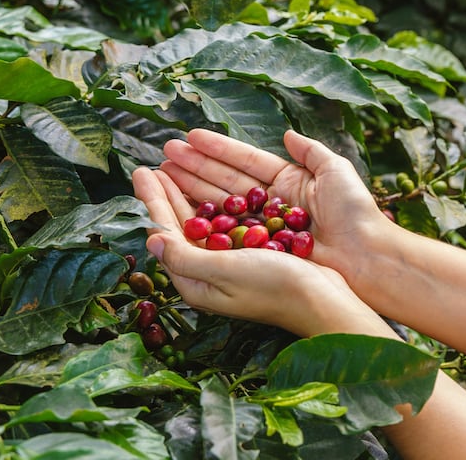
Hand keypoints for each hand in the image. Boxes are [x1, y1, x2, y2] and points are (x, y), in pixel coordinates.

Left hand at [131, 164, 392, 338]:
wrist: (323, 300)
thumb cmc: (275, 288)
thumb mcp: (224, 271)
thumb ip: (184, 256)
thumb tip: (150, 238)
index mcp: (196, 281)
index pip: (165, 233)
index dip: (153, 201)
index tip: (142, 171)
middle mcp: (209, 273)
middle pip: (180, 226)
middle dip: (165, 194)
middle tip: (153, 165)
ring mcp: (231, 264)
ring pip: (201, 222)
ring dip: (187, 194)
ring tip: (175, 169)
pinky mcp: (252, 256)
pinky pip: (224, 225)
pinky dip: (214, 203)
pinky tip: (213, 189)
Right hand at [153, 128, 394, 278]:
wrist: (365, 255)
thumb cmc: (355, 212)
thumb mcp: (336, 171)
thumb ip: (311, 151)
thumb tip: (288, 134)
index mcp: (288, 182)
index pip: (245, 161)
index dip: (216, 149)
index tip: (190, 137)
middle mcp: (270, 204)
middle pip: (225, 180)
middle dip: (194, 167)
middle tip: (164, 153)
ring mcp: (262, 228)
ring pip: (220, 204)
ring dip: (190, 189)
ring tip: (162, 174)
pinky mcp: (259, 250)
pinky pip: (226, 233)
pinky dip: (203, 221)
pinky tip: (178, 209)